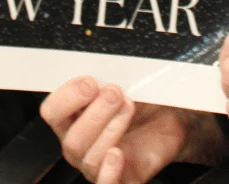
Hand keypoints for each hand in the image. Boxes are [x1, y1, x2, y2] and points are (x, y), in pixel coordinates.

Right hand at [42, 77, 228, 183]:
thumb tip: (103, 57)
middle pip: (71, 139)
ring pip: (89, 157)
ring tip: (129, 107)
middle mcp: (80, 143)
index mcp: (74, 116)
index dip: (67, 97)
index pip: (52, 111)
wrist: (176, 114)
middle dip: (95, 112)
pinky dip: (108, 172)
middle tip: (116, 91)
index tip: (91, 81)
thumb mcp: (127, 77)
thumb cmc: (145, 94)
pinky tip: (118, 153)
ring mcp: (98, 164)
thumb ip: (109, 71)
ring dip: (110, 128)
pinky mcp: (122, 178)